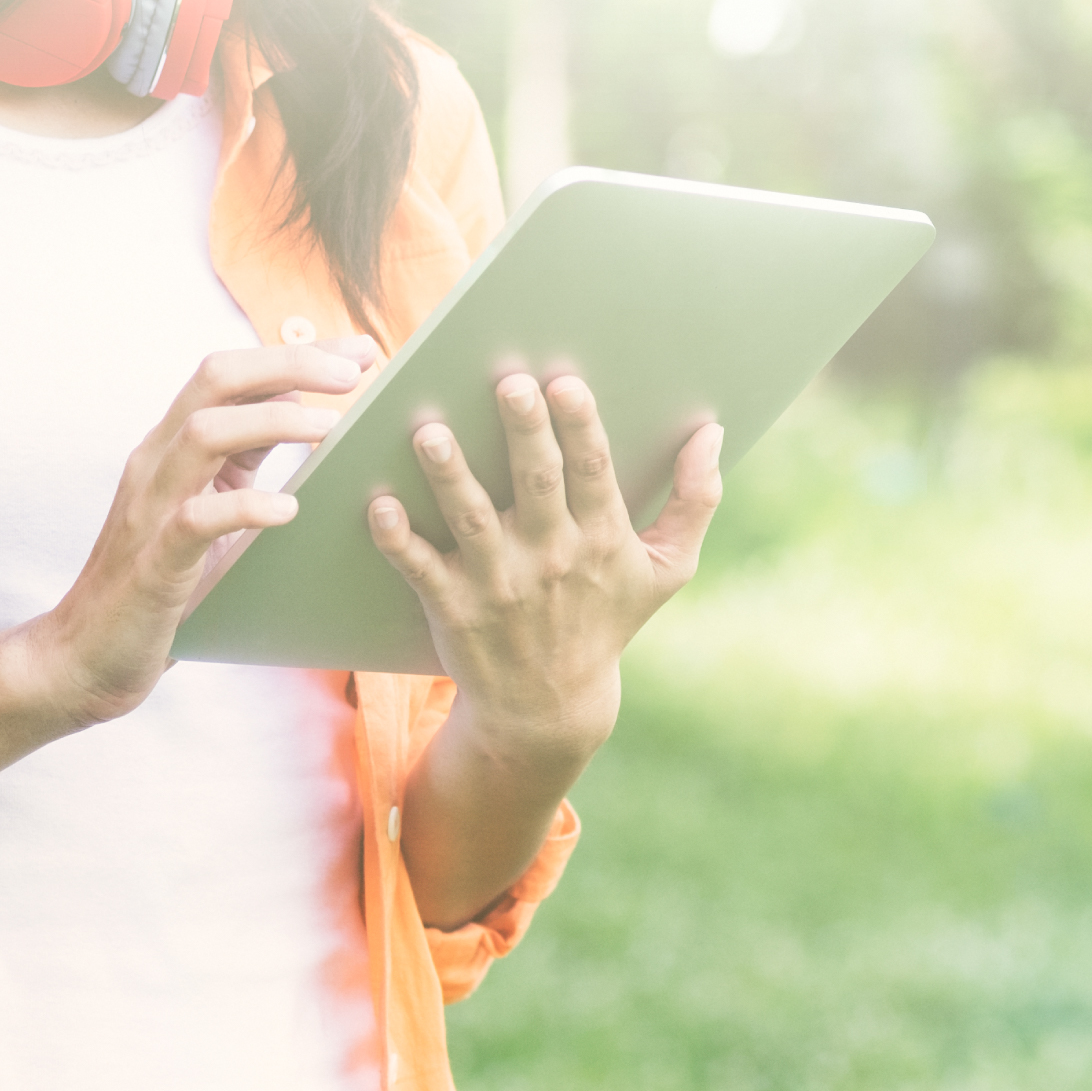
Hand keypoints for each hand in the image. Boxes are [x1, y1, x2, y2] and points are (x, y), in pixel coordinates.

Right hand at [24, 335, 381, 725]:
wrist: (86, 657)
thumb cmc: (162, 581)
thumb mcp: (211, 504)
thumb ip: (246, 458)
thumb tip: (306, 411)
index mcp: (173, 447)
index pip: (231, 374)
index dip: (297, 355)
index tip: (361, 350)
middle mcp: (157, 463)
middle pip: (215, 380)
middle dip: (288, 365)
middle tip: (352, 373)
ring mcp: (150, 510)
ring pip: (203, 434)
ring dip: (273, 421)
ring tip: (333, 428)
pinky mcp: (152, 564)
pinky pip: (194, 520)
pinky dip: (243, 508)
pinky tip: (288, 510)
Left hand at [367, 374, 725, 753]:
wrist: (550, 706)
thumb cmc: (608, 619)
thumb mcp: (668, 569)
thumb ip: (695, 500)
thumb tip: (713, 432)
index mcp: (601, 539)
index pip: (594, 474)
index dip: (581, 427)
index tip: (565, 384)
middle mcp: (551, 558)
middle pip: (535, 484)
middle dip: (523, 432)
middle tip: (508, 384)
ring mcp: (498, 585)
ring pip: (472, 521)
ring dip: (450, 477)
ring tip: (430, 433)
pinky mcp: (452, 608)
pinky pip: (420, 569)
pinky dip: (398, 540)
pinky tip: (378, 505)